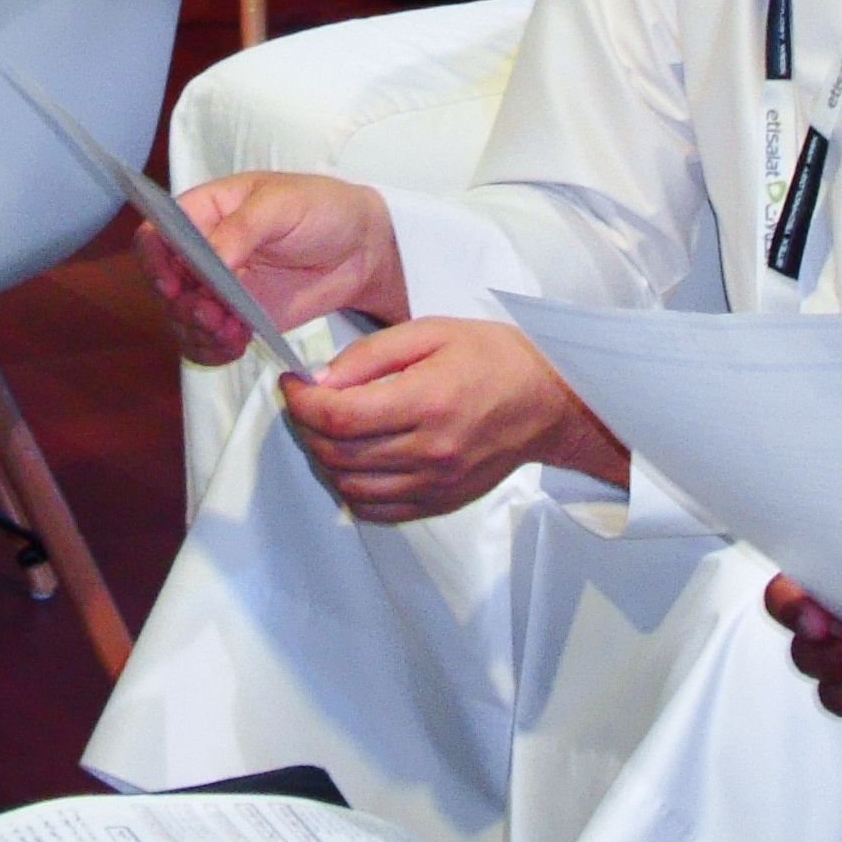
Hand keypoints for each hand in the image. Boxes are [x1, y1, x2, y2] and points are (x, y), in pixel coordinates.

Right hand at [135, 173, 406, 365]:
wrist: (362, 248)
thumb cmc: (321, 208)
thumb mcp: (282, 205)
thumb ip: (241, 229)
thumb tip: (210, 260)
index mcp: (204, 211)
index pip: (157, 234)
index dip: (154, 261)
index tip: (174, 285)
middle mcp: (202, 251)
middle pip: (164, 284)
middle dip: (181, 306)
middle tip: (214, 315)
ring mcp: (219, 288)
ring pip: (181, 319)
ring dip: (197, 332)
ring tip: (231, 332)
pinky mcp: (238, 318)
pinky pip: (208, 342)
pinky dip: (213, 350)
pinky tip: (237, 344)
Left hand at [280, 315, 623, 521]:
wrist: (549, 402)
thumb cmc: (494, 359)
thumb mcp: (431, 332)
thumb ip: (370, 356)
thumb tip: (321, 380)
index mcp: (427, 401)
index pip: (339, 416)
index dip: (301, 402)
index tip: (292, 385)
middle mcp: (429, 450)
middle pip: (337, 452)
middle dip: (306, 426)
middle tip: (307, 402)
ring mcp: (435, 482)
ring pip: (349, 484)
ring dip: (324, 457)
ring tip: (329, 428)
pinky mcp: (440, 501)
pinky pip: (376, 509)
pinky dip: (351, 488)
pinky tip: (354, 460)